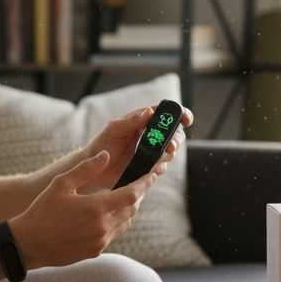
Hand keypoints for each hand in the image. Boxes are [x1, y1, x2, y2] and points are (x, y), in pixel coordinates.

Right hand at [10, 151, 155, 268]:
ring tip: (124, 196)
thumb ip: (86, 168)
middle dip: (138, 194)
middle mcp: (103, 227)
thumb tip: (106, 155)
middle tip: (139, 182)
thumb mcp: (61, 184)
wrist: (29, 244)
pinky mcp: (95, 251)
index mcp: (97, 208)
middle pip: (132, 208)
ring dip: (127, 209)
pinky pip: (113, 234)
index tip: (154, 173)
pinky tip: (106, 214)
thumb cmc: (42, 211)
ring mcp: (100, 242)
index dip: (146, 182)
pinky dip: (115, 222)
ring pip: (125, 222)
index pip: (132, 194)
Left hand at [76, 104, 193, 193]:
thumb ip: (132, 121)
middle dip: (176, 140)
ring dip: (167, 156)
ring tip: (155, 160)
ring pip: (170, 152)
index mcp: (143, 121)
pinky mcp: (149, 167)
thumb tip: (150, 111)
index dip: (180, 114)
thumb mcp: (114, 129)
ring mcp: (151, 152)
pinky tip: (150, 169)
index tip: (186, 119)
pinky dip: (159, 169)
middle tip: (170, 146)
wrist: (94, 169)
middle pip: (174, 135)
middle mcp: (150, 135)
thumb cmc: (102, 144)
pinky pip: (162, 168)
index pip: (166, 114)